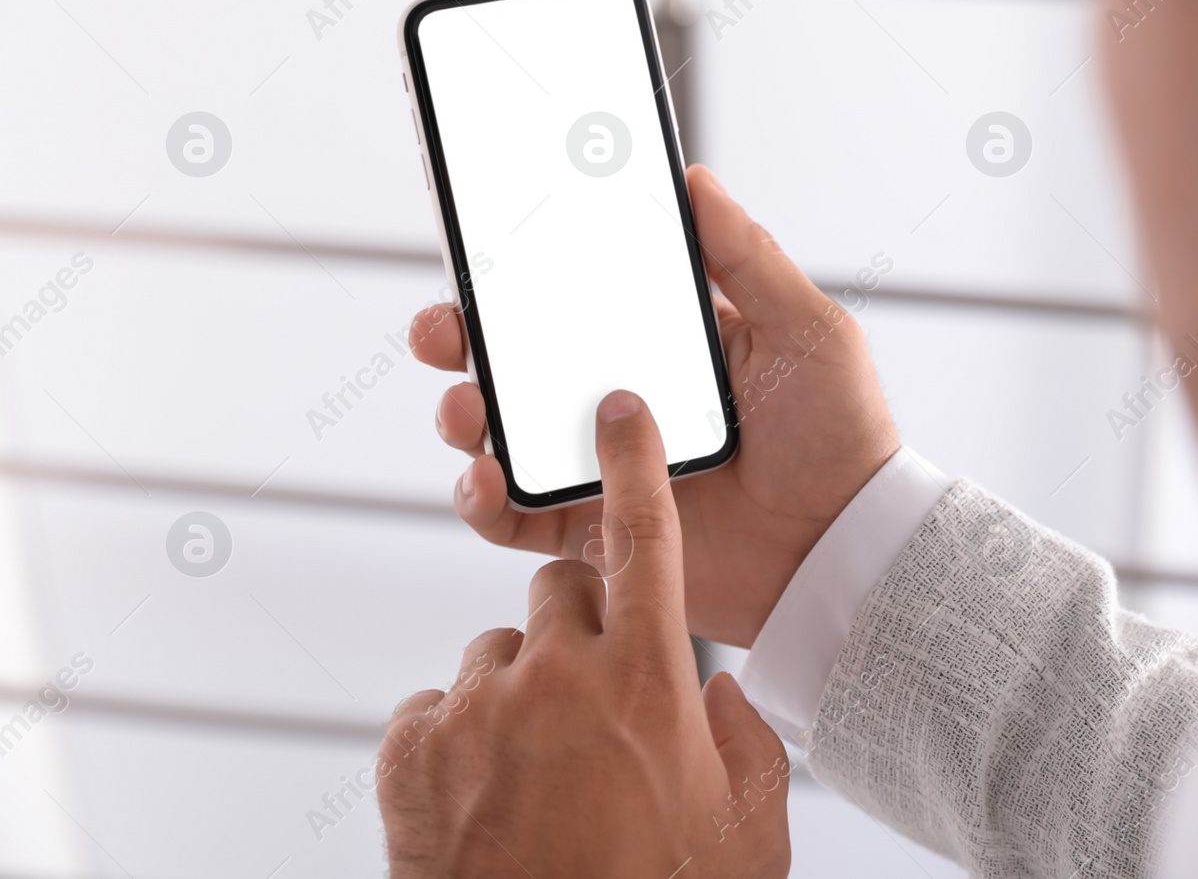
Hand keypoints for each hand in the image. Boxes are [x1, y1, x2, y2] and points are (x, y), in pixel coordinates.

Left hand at [378, 392, 790, 877]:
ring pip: (494, 653)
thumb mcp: (745, 825)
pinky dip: (456, 740)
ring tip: (537, 772)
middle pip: (559, 590)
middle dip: (577, 629)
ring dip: (516, 693)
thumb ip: (745, 738)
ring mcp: (476, 711)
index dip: (634, 464)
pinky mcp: (411, 751)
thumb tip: (718, 693)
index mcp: (649, 683)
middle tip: (590, 699)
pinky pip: (433, 708)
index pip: (645, 539)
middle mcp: (558, 679)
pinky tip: (485, 797)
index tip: (619, 411)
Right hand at [411, 164, 898, 646]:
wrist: (847, 549)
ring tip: (467, 407)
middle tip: (444, 328)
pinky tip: (485, 477)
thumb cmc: (841, 436)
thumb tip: (695, 177)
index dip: (520, 272)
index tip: (479, 242)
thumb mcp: (806, 331)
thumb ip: (748, 258)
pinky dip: (484, 501)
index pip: (575, 296)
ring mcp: (603, 466)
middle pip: (518, 362)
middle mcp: (622, 400)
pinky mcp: (596, 532)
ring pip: (504, 434)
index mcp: (664, 344)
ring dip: (465, 415)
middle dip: (463, 338)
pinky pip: (518, 519)